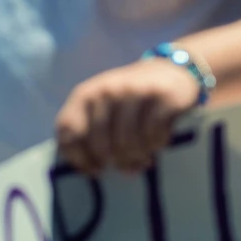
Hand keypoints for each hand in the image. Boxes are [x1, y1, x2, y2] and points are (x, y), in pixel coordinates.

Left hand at [56, 55, 202, 174]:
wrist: (171, 70)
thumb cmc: (131, 98)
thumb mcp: (103, 106)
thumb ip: (90, 131)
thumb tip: (92, 170)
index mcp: (85, 95)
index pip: (68, 131)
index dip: (78, 157)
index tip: (95, 170)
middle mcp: (106, 91)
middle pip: (101, 145)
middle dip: (115, 163)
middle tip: (127, 169)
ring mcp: (134, 93)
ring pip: (128, 144)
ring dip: (137, 158)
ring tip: (144, 160)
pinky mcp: (162, 98)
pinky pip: (153, 136)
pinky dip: (156, 145)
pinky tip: (158, 143)